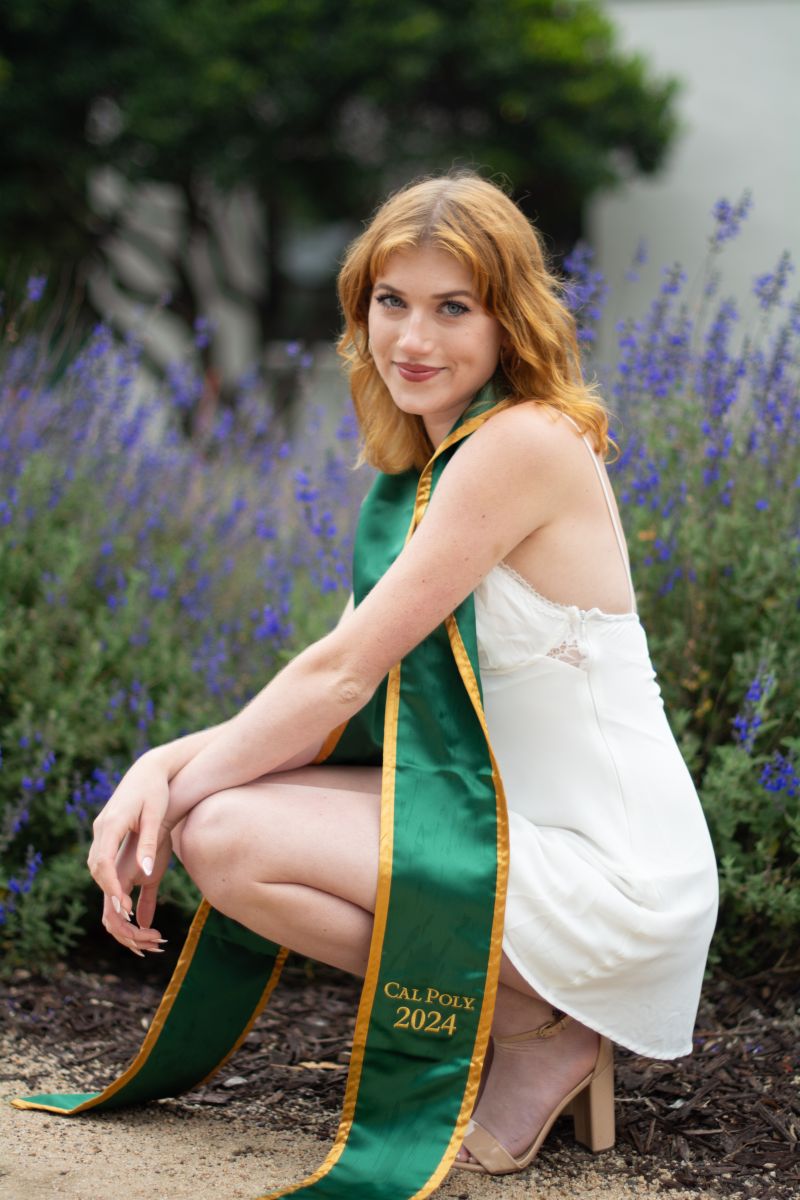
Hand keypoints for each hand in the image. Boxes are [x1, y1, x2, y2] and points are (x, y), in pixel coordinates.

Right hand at [88, 752, 173, 951]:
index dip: (111, 887)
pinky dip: (109, 875)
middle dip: (108, 892)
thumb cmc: (156, 790)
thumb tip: (145, 874)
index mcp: (112, 824)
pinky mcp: (107, 830)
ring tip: (124, 908)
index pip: (103, 863)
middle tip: (124, 915)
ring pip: (96, 865)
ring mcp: (101, 829)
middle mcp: (101, 828)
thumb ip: (148, 844)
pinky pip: (102, 858)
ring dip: (107, 886)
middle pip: (96, 867)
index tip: (124, 906)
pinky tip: (122, 889)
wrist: (149, 768)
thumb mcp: (155, 816)